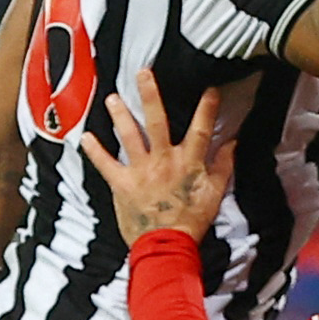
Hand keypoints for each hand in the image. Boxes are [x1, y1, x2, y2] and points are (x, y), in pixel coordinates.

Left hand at [82, 68, 233, 246]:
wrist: (167, 246)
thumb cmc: (192, 221)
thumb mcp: (214, 195)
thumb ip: (222, 167)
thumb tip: (232, 144)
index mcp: (188, 163)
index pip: (201, 130)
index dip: (206, 109)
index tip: (210, 89)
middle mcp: (163, 160)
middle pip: (157, 122)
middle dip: (150, 96)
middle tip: (143, 73)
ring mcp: (140, 171)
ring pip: (129, 137)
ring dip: (119, 116)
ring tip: (113, 98)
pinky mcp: (121, 184)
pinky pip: (105, 164)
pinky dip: (94, 151)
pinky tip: (85, 137)